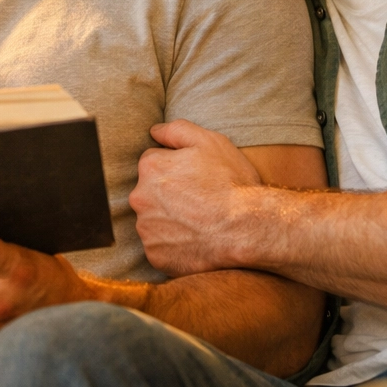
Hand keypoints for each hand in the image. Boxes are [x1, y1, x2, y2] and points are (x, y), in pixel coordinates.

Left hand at [129, 120, 261, 276]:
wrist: (247, 227)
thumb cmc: (230, 182)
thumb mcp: (210, 142)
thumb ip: (176, 130)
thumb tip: (154, 131)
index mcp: (150, 167)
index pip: (153, 163)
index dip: (176, 168)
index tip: (195, 178)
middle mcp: (140, 197)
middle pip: (149, 192)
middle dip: (168, 194)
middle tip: (198, 200)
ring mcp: (146, 229)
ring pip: (153, 220)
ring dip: (169, 219)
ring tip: (198, 221)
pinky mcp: (155, 255)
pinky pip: (159, 246)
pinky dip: (173, 244)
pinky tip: (194, 239)